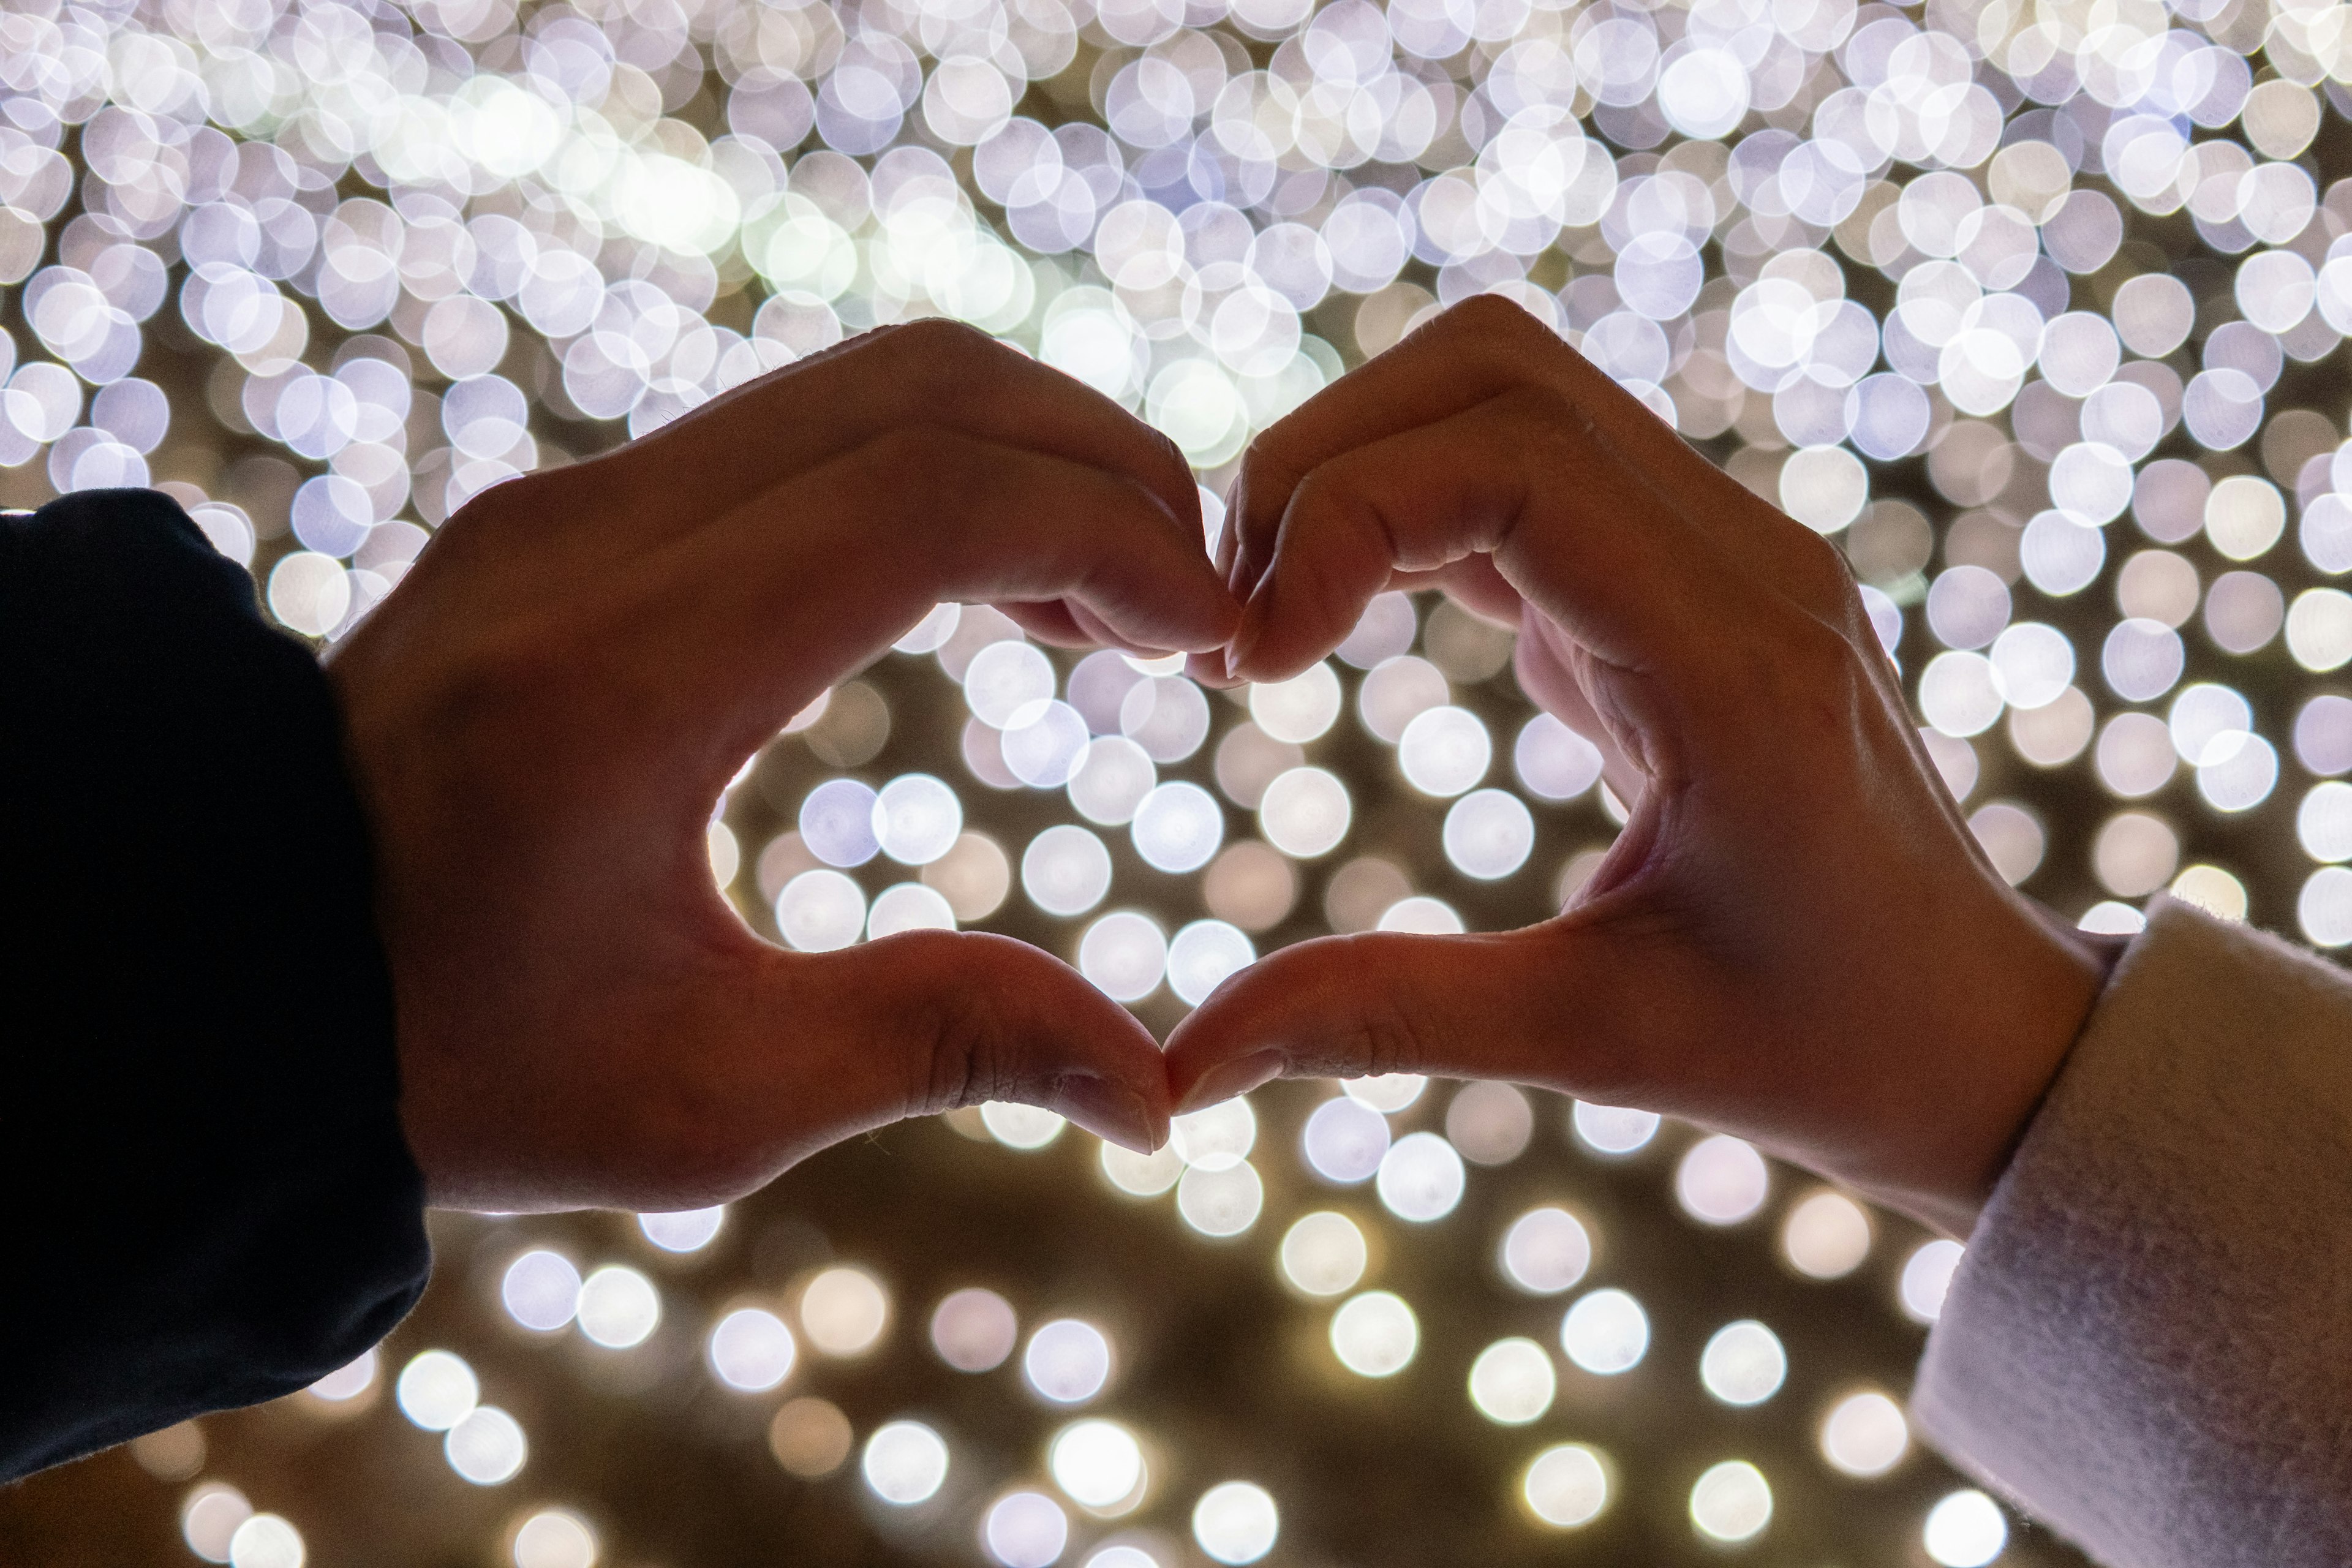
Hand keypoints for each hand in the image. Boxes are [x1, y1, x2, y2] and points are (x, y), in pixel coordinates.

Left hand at [329, 320, 1235, 1212]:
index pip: (926, 497)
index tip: (1214, 638)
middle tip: (1199, 610)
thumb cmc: (459, 1063)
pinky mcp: (573, 508)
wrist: (239, 974)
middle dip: (1105, 469)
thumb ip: (936, 1050)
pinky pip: (804, 426)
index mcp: (617, 680)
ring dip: (1030, 457)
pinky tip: (1003, 590)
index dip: (1112, 537)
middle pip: (920, 392)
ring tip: (1121, 605)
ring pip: (869, 383)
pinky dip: (942, 471)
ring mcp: (569, 503)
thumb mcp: (701, 1102)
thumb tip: (1154, 1087)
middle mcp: (584, 542)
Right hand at [1168, 297, 2117, 1236]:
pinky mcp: (1685, 567)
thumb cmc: (1816, 1046)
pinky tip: (1340, 623)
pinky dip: (1407, 507)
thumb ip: (1389, 1021)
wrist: (1974, 1028)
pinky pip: (1527, 461)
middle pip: (1495, 370)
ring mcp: (1722, 547)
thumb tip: (1184, 1064)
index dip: (1341, 518)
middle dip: (1323, 464)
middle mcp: (1745, 562)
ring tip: (1274, 617)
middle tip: (1236, 626)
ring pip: (1506, 387)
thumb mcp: (1598, 1043)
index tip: (1248, 665)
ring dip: (1359, 467)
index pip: (1514, 462)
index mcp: (1736, 664)